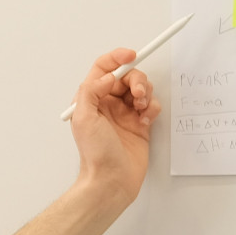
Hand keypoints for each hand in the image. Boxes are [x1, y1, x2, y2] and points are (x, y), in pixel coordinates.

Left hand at [69, 49, 160, 201]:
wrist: (112, 179)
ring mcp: (125, 113)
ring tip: (141, 110)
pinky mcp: (140, 123)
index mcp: (90, 98)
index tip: (132, 55)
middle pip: (126, 76)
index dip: (117, 58)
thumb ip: (91, 91)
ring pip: (141, 89)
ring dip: (145, 94)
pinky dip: (152, 108)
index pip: (103, 68)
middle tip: (137, 94)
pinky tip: (146, 122)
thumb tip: (107, 76)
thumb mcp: (84, 117)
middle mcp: (107, 103)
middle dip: (136, 79)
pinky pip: (151, 105)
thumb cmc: (96, 152)